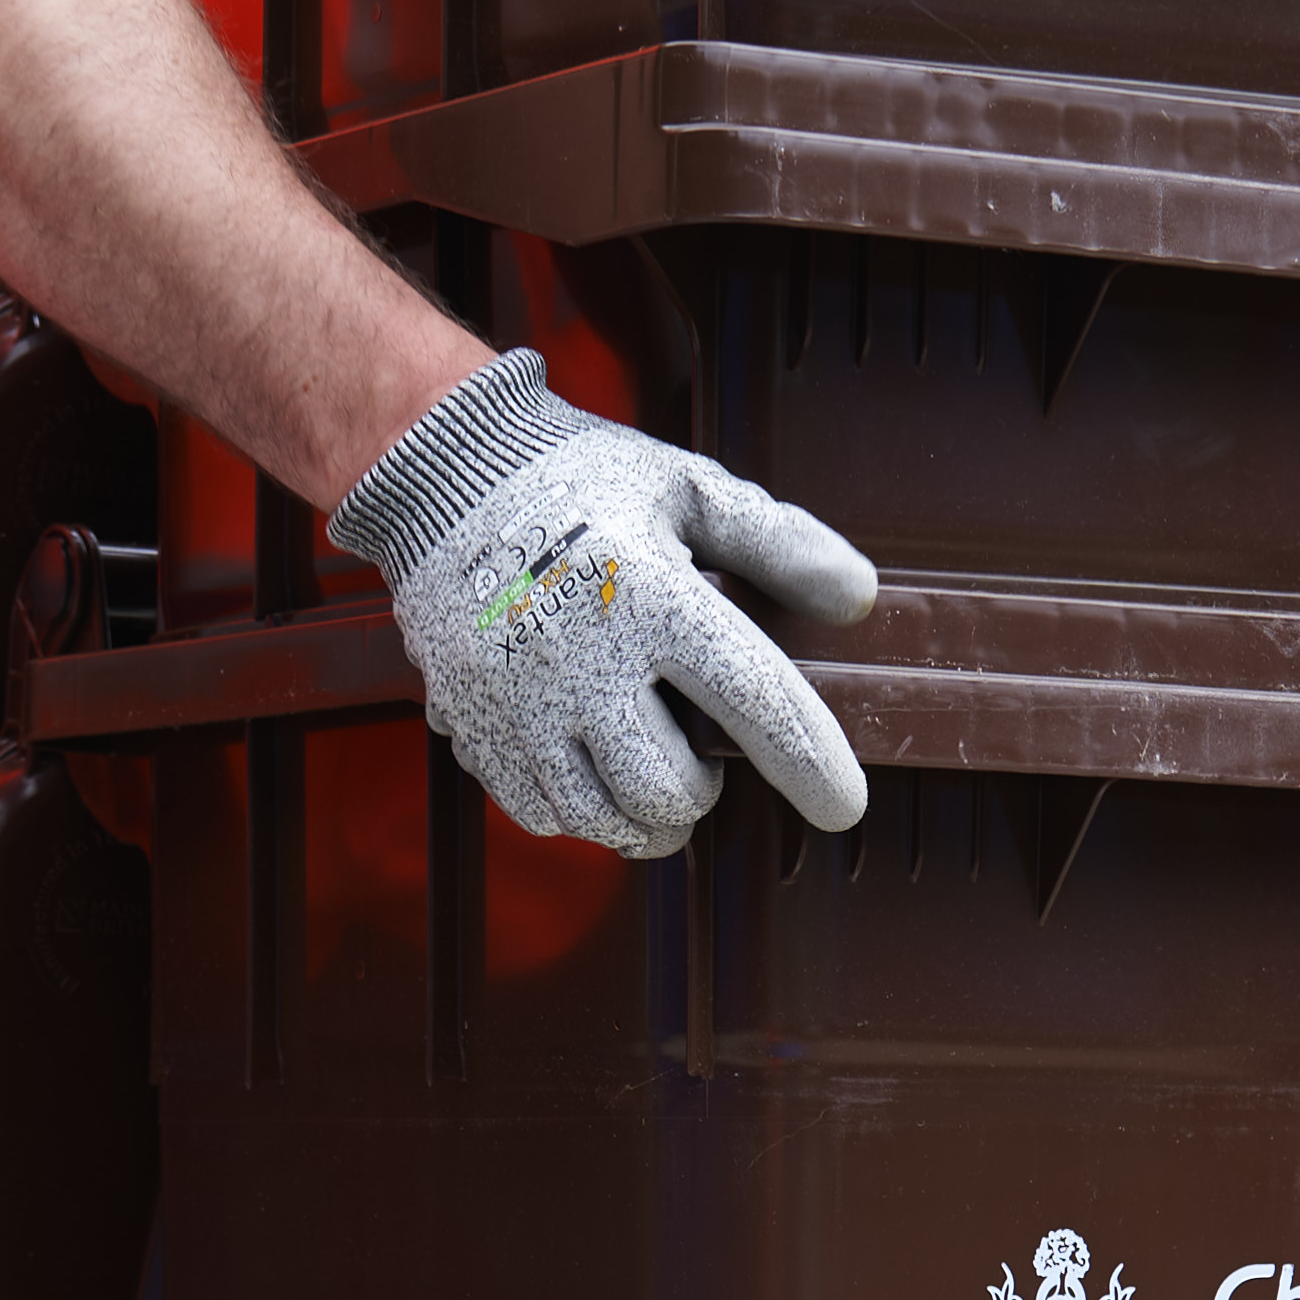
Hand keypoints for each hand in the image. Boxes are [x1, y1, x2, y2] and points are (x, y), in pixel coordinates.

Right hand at [329, 353, 876, 856]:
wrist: (444, 480)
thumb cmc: (582, 482)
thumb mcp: (686, 486)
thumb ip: (775, 541)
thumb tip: (855, 597)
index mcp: (651, 596)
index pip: (751, 700)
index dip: (809, 763)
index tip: (843, 807)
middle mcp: (581, 661)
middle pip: (668, 790)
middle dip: (702, 793)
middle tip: (702, 761)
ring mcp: (518, 703)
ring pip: (602, 819)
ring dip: (646, 817)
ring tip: (654, 778)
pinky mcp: (473, 727)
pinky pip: (540, 814)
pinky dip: (581, 811)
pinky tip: (593, 768)